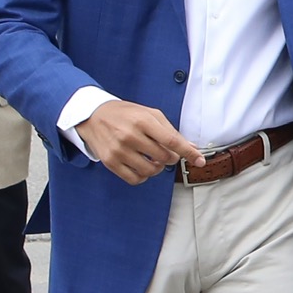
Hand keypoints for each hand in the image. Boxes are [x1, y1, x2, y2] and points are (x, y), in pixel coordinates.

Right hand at [75, 100, 203, 184]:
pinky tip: (142, 166)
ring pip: (150, 171)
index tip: (199, 160)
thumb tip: (191, 147)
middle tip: (166, 153)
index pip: (172, 141)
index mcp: (143, 121)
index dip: (188, 153)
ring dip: (157, 168)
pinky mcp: (110, 162)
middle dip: (170, 158)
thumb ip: (171, 131)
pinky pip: (135, 179)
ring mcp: (119, 150)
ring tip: (153, 159)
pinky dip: (143, 176)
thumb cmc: (125, 114)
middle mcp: (130, 136)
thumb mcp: (149, 114)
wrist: (93, 115)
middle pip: (163, 157)